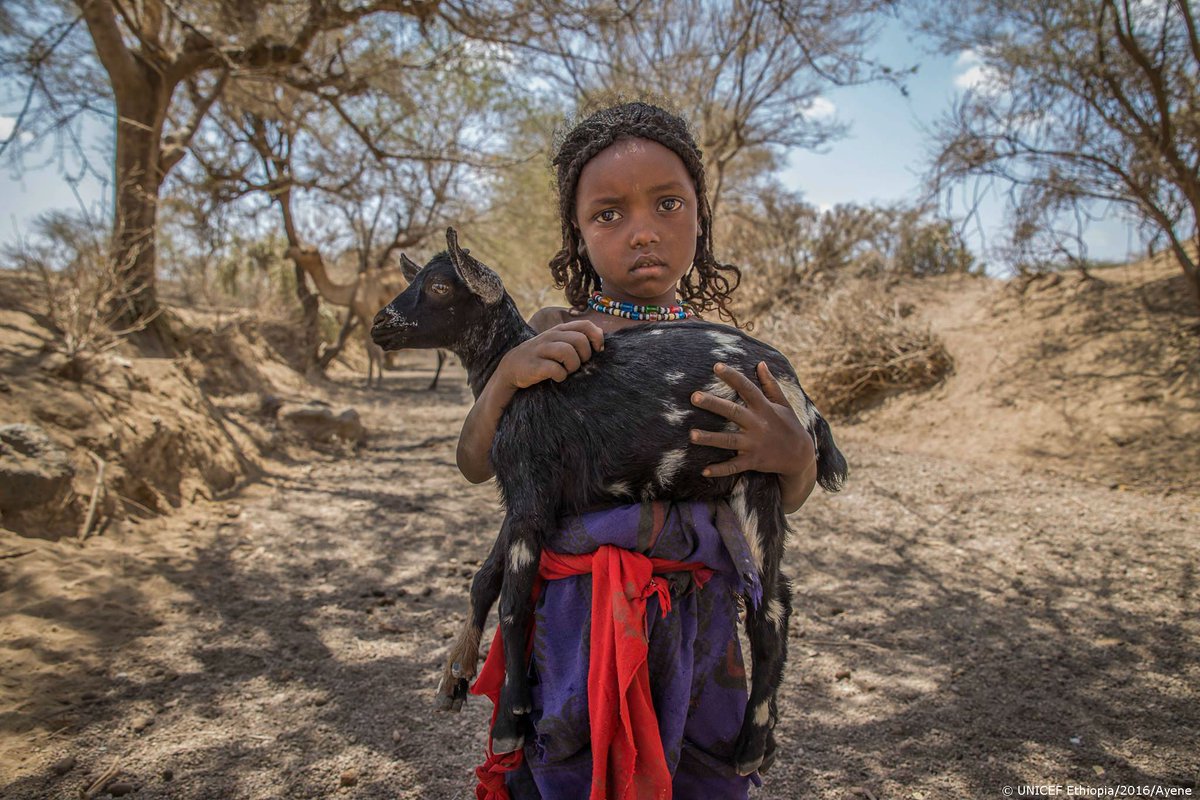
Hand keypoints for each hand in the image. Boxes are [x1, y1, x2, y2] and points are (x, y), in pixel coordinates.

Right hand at [498, 320, 604, 388]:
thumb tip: (601, 334)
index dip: (596, 338)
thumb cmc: (542, 355)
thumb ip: (578, 336)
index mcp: (560, 330)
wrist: (512, 366)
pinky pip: (555, 370)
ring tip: (567, 371)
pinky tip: (557, 377)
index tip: (597, 351)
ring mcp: (541, 350)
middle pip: (579, 340)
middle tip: (577, 365)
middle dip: (584, 356)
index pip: (585, 325)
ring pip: (568, 352)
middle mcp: (551, 336)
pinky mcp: (534, 365)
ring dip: (573, 366)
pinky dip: (560, 376)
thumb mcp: (558, 341)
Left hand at [689, 361, 815, 479]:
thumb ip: (770, 384)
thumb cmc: (789, 426)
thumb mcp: (783, 404)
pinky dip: (720, 469)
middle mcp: (758, 424)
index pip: (747, 388)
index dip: (733, 376)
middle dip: (713, 404)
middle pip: (733, 412)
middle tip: (694, 396)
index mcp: (764, 408)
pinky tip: (704, 470)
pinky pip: (734, 466)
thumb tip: (761, 363)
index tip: (716, 366)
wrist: (801, 456)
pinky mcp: (753, 461)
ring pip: (729, 440)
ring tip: (691, 435)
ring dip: (710, 438)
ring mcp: (754, 444)